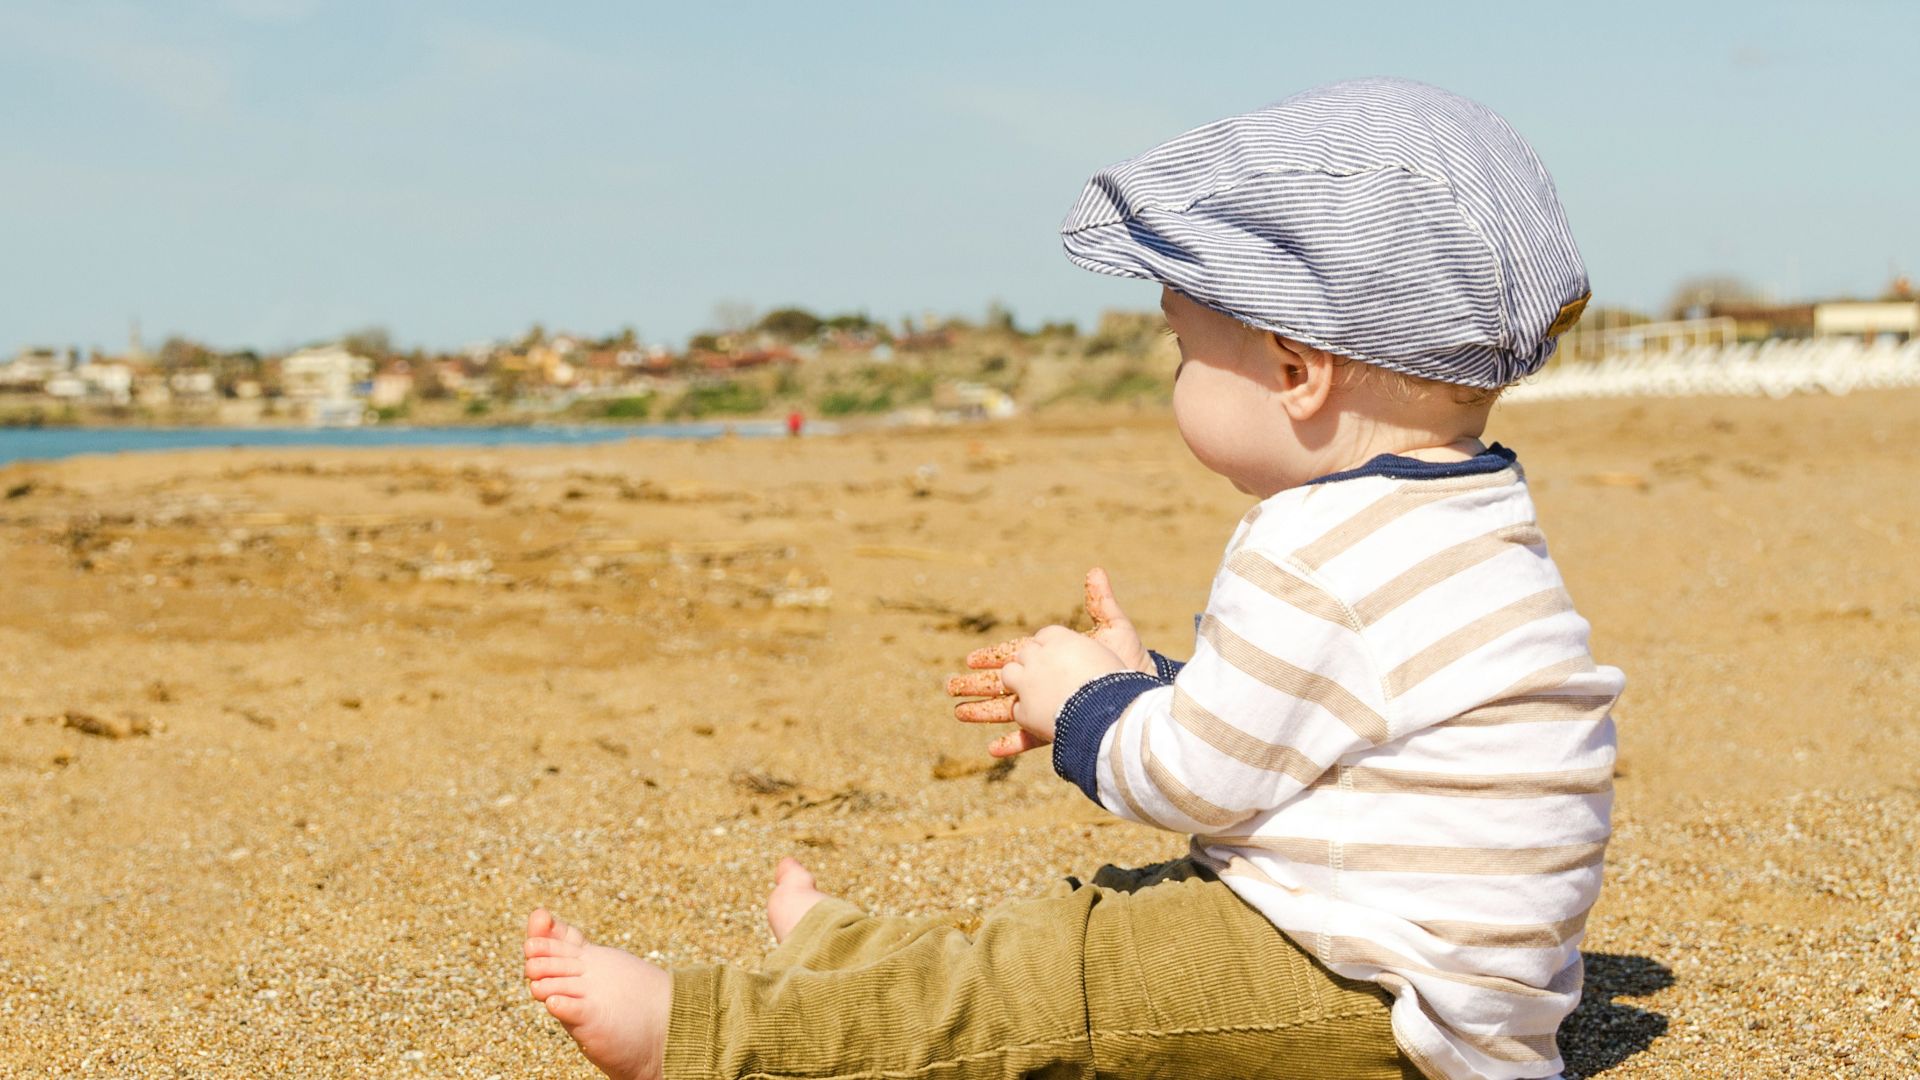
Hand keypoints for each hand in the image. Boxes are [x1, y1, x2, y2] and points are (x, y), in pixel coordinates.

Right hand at [945, 568, 1144, 757]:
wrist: (1146, 696)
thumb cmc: (1132, 663)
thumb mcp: (1115, 629)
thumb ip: (1101, 602)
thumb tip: (1095, 570)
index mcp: (1055, 659)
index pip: (1016, 656)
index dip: (992, 658)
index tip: (970, 659)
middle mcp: (1049, 684)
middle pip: (1005, 683)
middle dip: (976, 685)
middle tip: (949, 686)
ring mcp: (1052, 707)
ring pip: (1010, 711)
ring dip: (983, 712)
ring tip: (957, 713)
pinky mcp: (1060, 729)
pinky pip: (1031, 739)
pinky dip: (1011, 743)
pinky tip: (991, 749)